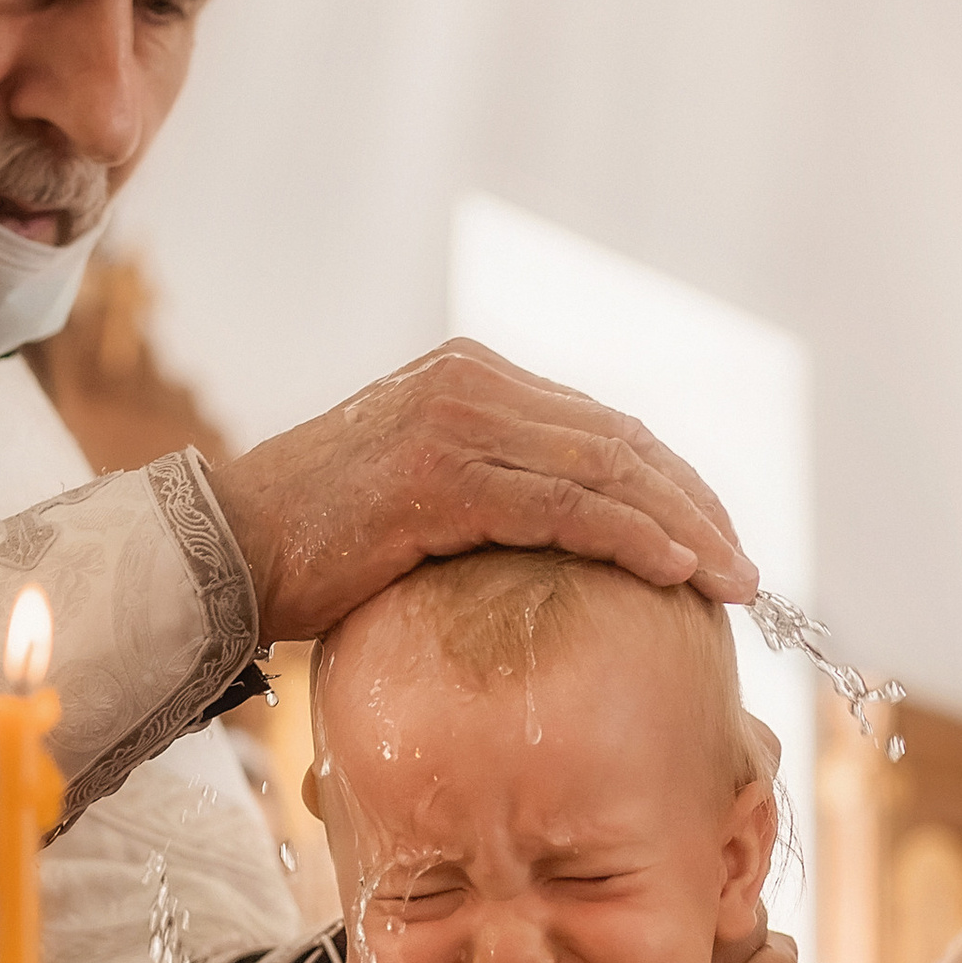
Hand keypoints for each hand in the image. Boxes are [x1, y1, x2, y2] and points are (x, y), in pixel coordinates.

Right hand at [207, 341, 756, 640]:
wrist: (216, 554)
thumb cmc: (306, 549)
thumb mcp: (411, 504)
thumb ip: (483, 498)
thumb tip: (558, 549)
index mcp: (468, 379)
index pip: (600, 428)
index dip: (671, 484)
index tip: (717, 539)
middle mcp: (470, 382)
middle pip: (620, 441)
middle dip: (695, 506)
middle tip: (745, 568)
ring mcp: (456, 423)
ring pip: (608, 470)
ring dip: (684, 528)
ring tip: (733, 582)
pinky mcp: (443, 476)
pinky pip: (566, 507)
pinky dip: (632, 539)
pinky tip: (676, 574)